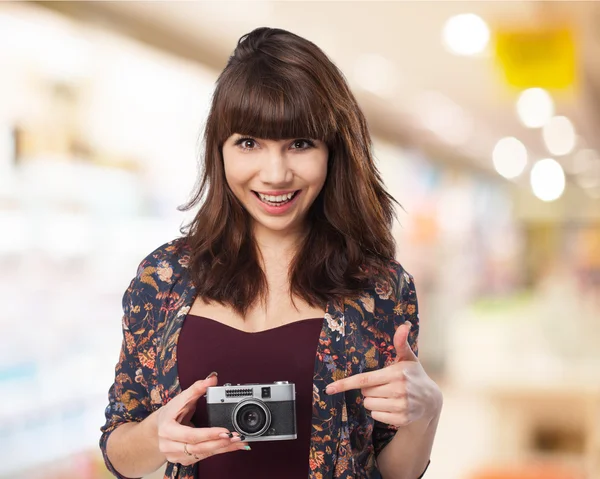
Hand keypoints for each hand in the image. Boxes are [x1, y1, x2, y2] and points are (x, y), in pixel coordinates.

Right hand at [156, 373, 249, 465]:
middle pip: (198, 448)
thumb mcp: (182, 398)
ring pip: (203, 454)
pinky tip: (232, 446)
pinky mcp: (184, 460)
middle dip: (219, 443)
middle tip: (236, 437)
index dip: (209, 434)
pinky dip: (219, 451)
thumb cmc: (170, 412)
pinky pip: (204, 457)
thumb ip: (197, 388)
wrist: (158, 428)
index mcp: (167, 430)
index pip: (190, 435)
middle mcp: (169, 446)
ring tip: (239, 442)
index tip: (225, 431)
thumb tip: (212, 379)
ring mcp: (176, 456)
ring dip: (223, 448)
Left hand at [325, 322, 440, 426]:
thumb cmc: (414, 375)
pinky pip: (376, 416)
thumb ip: (401, 342)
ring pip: (368, 404)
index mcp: (396, 374)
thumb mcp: (408, 358)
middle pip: (365, 392)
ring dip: (374, 400)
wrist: (431, 400)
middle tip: (384, 384)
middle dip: (369, 388)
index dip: (345, 384)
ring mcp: (400, 407)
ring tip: (388, 395)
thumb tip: (404, 325)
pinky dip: (380, 411)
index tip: (329, 388)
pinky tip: (392, 406)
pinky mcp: (401, 420)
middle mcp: (398, 391)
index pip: (364, 380)